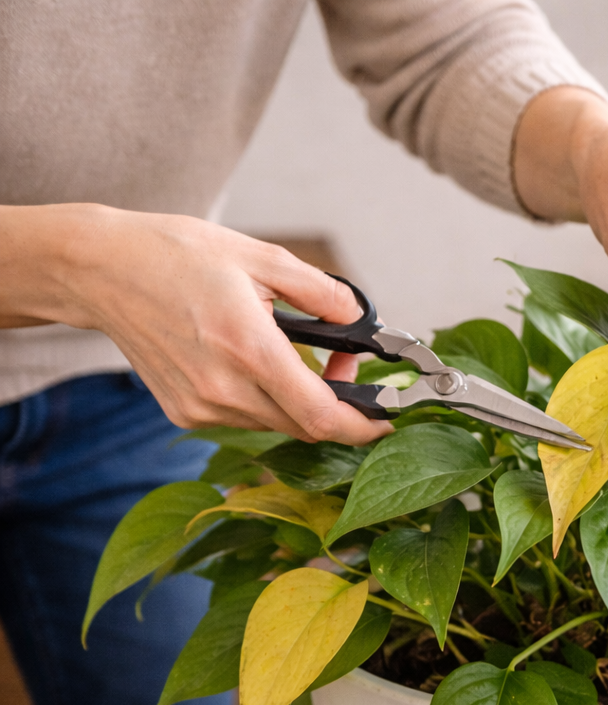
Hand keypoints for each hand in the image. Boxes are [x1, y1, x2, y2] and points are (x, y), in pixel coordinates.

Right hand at [0, 204, 391, 444]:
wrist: (99, 270)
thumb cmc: (174, 255)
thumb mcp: (258, 257)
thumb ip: (320, 291)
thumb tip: (360, 318)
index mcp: (247, 348)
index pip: (322, 416)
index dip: (364, 427)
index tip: (388, 419)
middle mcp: (224, 389)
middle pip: (306, 426)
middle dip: (339, 406)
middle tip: (345, 362)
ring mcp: (202, 407)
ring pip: (278, 425)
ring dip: (302, 401)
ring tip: (296, 353)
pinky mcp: (185, 413)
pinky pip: (247, 419)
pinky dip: (268, 400)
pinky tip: (255, 363)